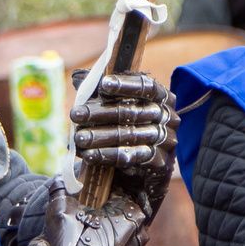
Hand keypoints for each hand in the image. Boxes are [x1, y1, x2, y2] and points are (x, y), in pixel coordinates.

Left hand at [70, 71, 175, 211]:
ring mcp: (167, 140)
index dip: (126, 85)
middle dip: (100, 113)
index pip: (147, 87)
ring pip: (130, 135)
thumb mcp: (120, 106)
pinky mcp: (160, 162)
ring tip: (78, 137)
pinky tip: (90, 155)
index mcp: (163, 98)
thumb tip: (78, 76)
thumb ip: (102, 91)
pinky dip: (108, 155)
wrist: (144, 169)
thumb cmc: (129, 128)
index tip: (103, 84)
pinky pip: (132, 157)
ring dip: (100, 136)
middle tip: (75, 115)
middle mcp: (169, 117)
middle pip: (133, 112)